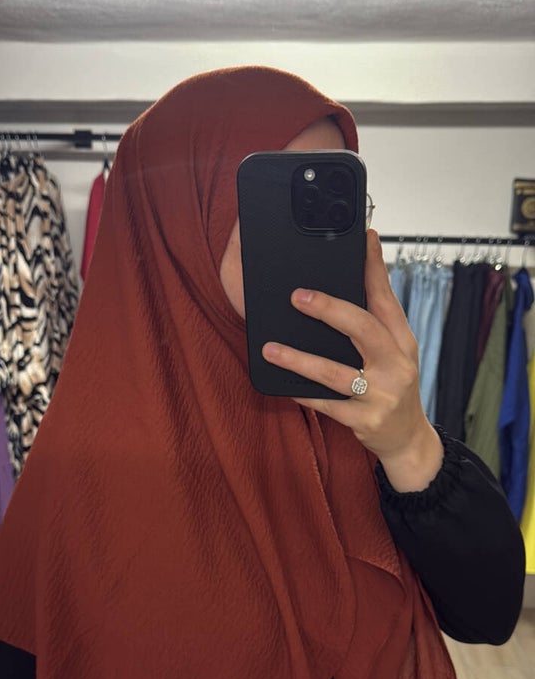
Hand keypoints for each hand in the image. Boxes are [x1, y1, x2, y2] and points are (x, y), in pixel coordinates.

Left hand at [261, 229, 443, 492]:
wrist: (408, 439)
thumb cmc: (394, 386)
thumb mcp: (396, 350)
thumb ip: (377, 318)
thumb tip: (361, 272)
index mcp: (402, 341)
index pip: (387, 299)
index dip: (374, 268)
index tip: (362, 240)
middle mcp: (395, 365)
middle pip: (363, 329)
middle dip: (330, 310)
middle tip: (297, 296)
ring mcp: (381, 395)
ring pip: (335, 373)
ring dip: (300, 359)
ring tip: (270, 348)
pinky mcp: (364, 421)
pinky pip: (326, 405)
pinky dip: (303, 393)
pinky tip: (283, 385)